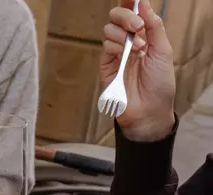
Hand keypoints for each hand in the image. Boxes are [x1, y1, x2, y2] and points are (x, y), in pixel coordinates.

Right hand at [100, 0, 175, 140]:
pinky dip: (115, 46)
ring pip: (109, 30)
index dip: (131, 3)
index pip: (134, 13)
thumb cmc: (159, 84)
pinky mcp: (106, 66)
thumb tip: (144, 4)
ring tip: (138, 48)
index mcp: (144, 36)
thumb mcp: (163, 50)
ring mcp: (116, 54)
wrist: (148, 109)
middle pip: (117, 17)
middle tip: (137, 24)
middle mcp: (128, 43)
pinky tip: (127, 55)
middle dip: (125, 16)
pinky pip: (105, 47)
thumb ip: (154, 26)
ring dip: (123, 34)